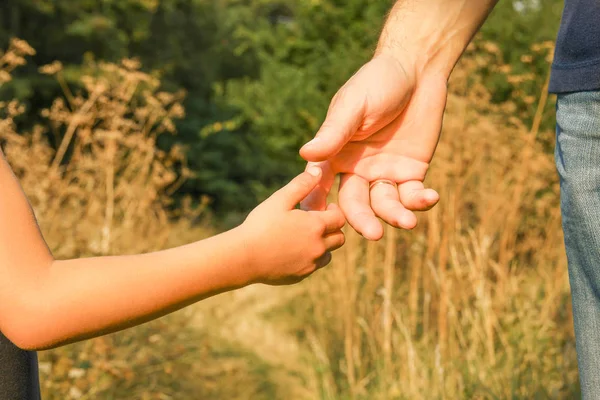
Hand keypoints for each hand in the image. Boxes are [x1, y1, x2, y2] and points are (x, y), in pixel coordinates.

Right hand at [240, 166, 345, 284]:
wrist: (243, 257)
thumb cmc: (260, 225)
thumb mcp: (279, 200)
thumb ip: (301, 184)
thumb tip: (318, 170)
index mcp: (316, 226)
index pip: (340, 218)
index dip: (334, 211)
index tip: (325, 208)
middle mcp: (319, 247)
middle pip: (340, 238)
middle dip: (332, 229)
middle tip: (317, 222)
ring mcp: (311, 264)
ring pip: (328, 254)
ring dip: (323, 245)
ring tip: (305, 237)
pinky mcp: (301, 276)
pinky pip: (314, 266)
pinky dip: (310, 258)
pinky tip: (293, 250)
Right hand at [299, 54, 446, 239]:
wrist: (417, 70)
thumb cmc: (377, 82)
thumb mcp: (353, 106)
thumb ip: (333, 132)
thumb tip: (305, 154)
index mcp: (335, 154)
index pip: (321, 184)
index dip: (317, 202)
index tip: (317, 221)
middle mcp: (357, 169)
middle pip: (355, 202)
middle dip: (362, 219)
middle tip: (372, 234)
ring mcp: (384, 172)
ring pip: (384, 203)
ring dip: (394, 215)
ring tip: (407, 221)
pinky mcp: (411, 172)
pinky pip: (412, 194)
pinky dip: (420, 201)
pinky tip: (429, 198)